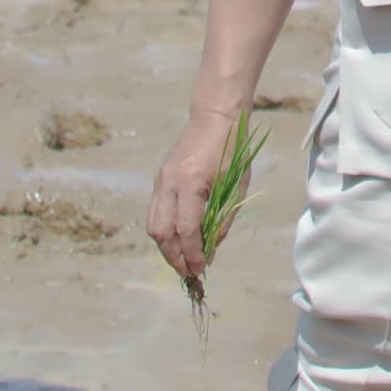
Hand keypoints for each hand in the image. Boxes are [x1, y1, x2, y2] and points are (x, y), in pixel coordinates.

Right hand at [145, 107, 242, 281]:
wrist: (215, 117)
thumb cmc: (232, 150)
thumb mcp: (237, 186)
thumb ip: (223, 218)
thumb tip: (211, 249)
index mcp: (191, 182)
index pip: (186, 230)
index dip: (193, 254)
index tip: (202, 270)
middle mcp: (170, 182)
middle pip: (162, 232)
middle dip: (174, 257)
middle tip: (190, 273)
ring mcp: (160, 180)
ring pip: (153, 225)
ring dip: (166, 247)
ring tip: (183, 261)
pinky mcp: (159, 179)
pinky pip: (156, 212)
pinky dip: (165, 231)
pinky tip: (179, 240)